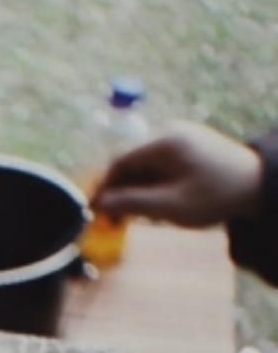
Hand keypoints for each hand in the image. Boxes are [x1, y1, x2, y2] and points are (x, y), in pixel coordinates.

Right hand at [91, 121, 263, 227]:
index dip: (103, 186)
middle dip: (119, 191)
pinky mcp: (189, 145)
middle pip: (130, 161)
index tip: (94, 211)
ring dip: (135, 189)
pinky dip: (151, 183)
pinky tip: (155, 204)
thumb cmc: (215, 196)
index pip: (119, 160)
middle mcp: (169, 132)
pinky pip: (159, 163)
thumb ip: (132, 203)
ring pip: (144, 164)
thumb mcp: (170, 206)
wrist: (258, 185)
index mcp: (164, 141)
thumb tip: (100, 204)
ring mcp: (180, 137)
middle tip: (114, 220)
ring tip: (137, 217)